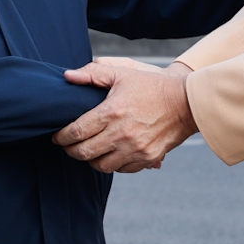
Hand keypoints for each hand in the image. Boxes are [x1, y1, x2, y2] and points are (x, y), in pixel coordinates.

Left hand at [54, 59, 196, 172]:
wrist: (186, 102)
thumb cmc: (152, 86)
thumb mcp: (122, 73)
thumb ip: (93, 73)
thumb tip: (68, 76)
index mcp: (112, 112)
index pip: (76, 131)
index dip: (61, 136)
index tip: (57, 136)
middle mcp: (121, 134)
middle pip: (84, 152)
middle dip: (70, 150)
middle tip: (67, 145)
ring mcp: (135, 148)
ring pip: (101, 165)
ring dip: (90, 160)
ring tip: (88, 150)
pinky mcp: (147, 158)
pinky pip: (121, 169)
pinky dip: (111, 164)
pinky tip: (108, 154)